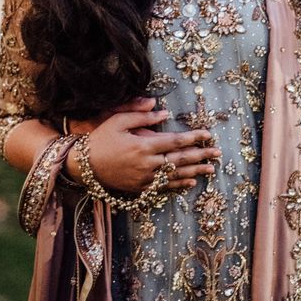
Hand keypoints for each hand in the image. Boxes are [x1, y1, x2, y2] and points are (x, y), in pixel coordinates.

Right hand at [65, 102, 220, 192]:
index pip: (175, 141)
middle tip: (218, 153)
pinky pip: (164, 187)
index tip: (207, 134)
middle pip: (180, 159)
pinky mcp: (140, 188)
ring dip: (195, 171)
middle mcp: (147, 164)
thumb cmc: (100, 139)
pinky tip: (191, 182)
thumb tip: (164, 112)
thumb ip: (141, 115)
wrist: (83, 166)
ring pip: (176, 175)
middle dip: (201, 155)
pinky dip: (179, 184)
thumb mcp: (117, 121)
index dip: (193, 138)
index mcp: (143, 145)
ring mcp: (144, 179)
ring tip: (211, 169)